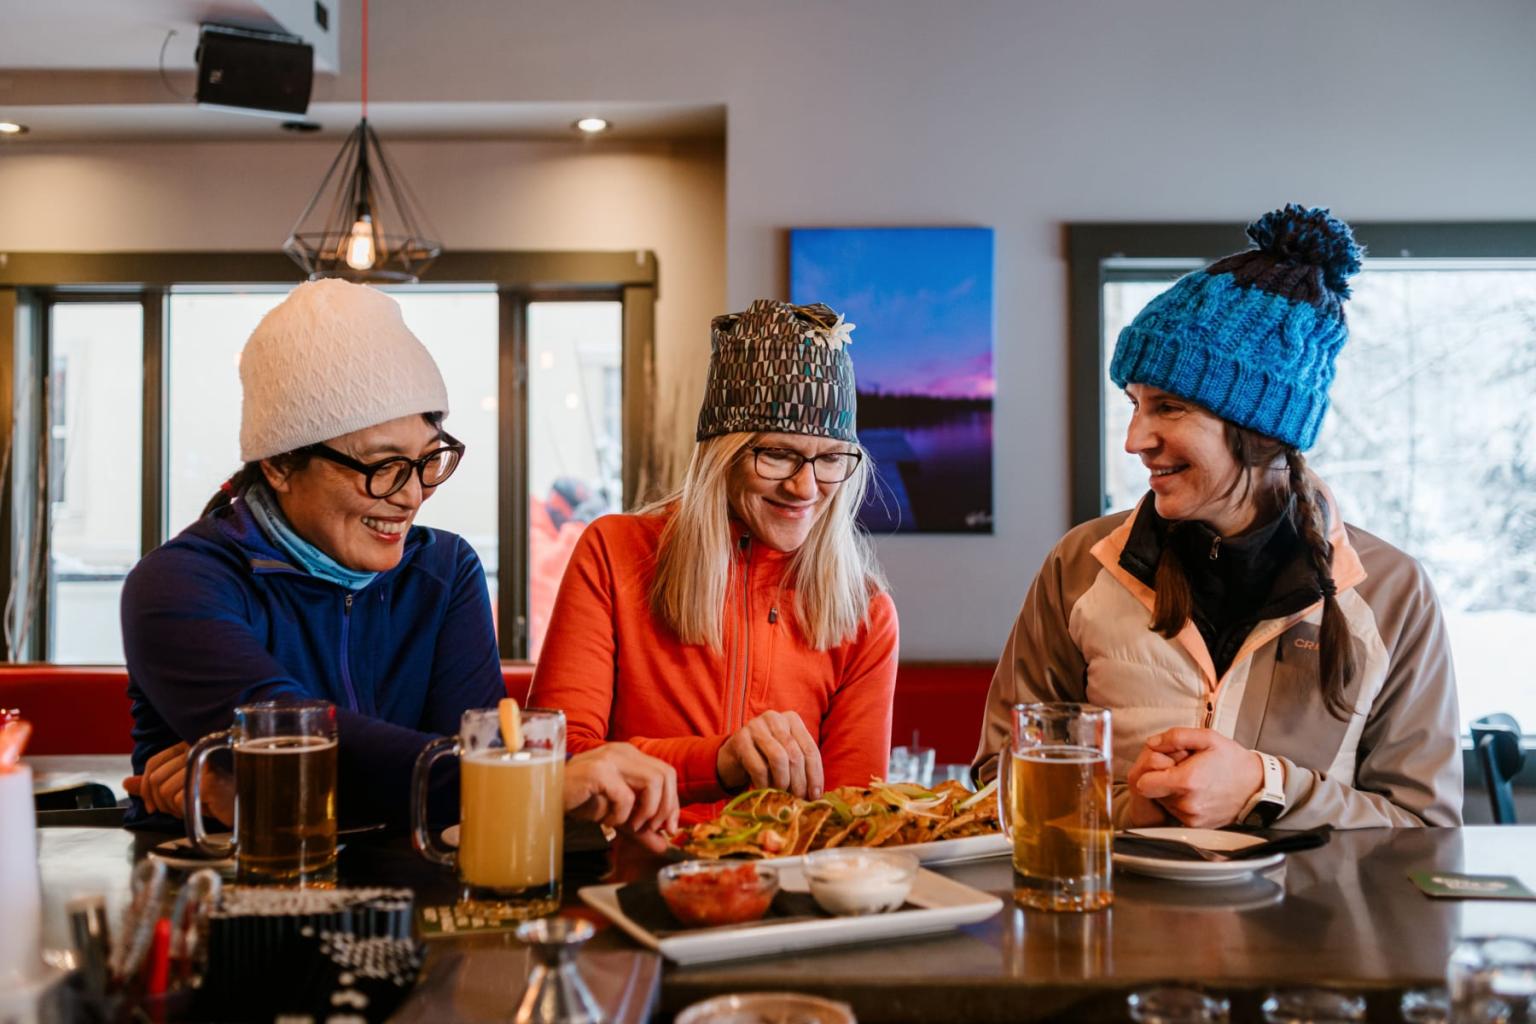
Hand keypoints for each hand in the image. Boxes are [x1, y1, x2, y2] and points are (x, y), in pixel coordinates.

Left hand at [123, 741, 234, 823]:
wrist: (240, 806)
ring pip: (165, 790)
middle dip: (160, 801)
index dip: (145, 788)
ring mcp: (203, 763)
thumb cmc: (212, 795)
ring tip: (188, 808)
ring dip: (173, 808)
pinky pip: (179, 799)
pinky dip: (184, 810)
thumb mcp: (178, 788)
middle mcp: (195, 748)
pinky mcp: (209, 780)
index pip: (153, 764)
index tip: (151, 805)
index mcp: (186, 746)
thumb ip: (153, 784)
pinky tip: (198, 809)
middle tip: (174, 810)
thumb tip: (126, 783)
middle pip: (156, 778)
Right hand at [564, 742, 679, 852]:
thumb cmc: (580, 802)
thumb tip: (663, 846)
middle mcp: (624, 751)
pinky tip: (606, 820)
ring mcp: (611, 758)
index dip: (672, 803)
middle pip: (666, 775)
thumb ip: (640, 828)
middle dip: (664, 808)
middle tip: (649, 828)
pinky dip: (620, 815)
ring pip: (652, 782)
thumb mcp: (616, 815)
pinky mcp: (599, 771)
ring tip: (628, 825)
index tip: (668, 829)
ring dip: (645, 811)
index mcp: (630, 756)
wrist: (546, 798)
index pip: (667, 774)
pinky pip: (625, 796)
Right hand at [715, 710, 823, 798]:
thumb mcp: (787, 758)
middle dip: (799, 782)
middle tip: (798, 800)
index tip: (815, 796)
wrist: (731, 759)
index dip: (815, 775)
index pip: (810, 749)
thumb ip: (801, 767)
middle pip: (795, 755)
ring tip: (783, 795)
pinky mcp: (740, 740)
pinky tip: (765, 791)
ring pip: (778, 758)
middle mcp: (775, 718)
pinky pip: (758, 767)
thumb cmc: (764, 759)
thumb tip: (817, 794)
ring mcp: (755, 726)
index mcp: (791, 719)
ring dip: (783, 782)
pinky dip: (765, 784)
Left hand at [1133, 728, 1263, 827]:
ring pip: (1163, 803)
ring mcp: (1192, 817)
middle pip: (1152, 793)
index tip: (1165, 764)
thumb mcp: (1208, 738)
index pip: (1143, 784)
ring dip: (1171, 791)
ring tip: (1192, 780)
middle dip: (1161, 780)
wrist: (1257, 786)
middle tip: (1180, 770)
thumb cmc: (1233, 760)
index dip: (1150, 771)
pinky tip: (1197, 791)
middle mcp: (1187, 804)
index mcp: (1187, 781)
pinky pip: (1176, 812)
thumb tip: (1152, 743)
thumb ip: (1176, 737)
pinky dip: (1180, 802)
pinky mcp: (1197, 826)